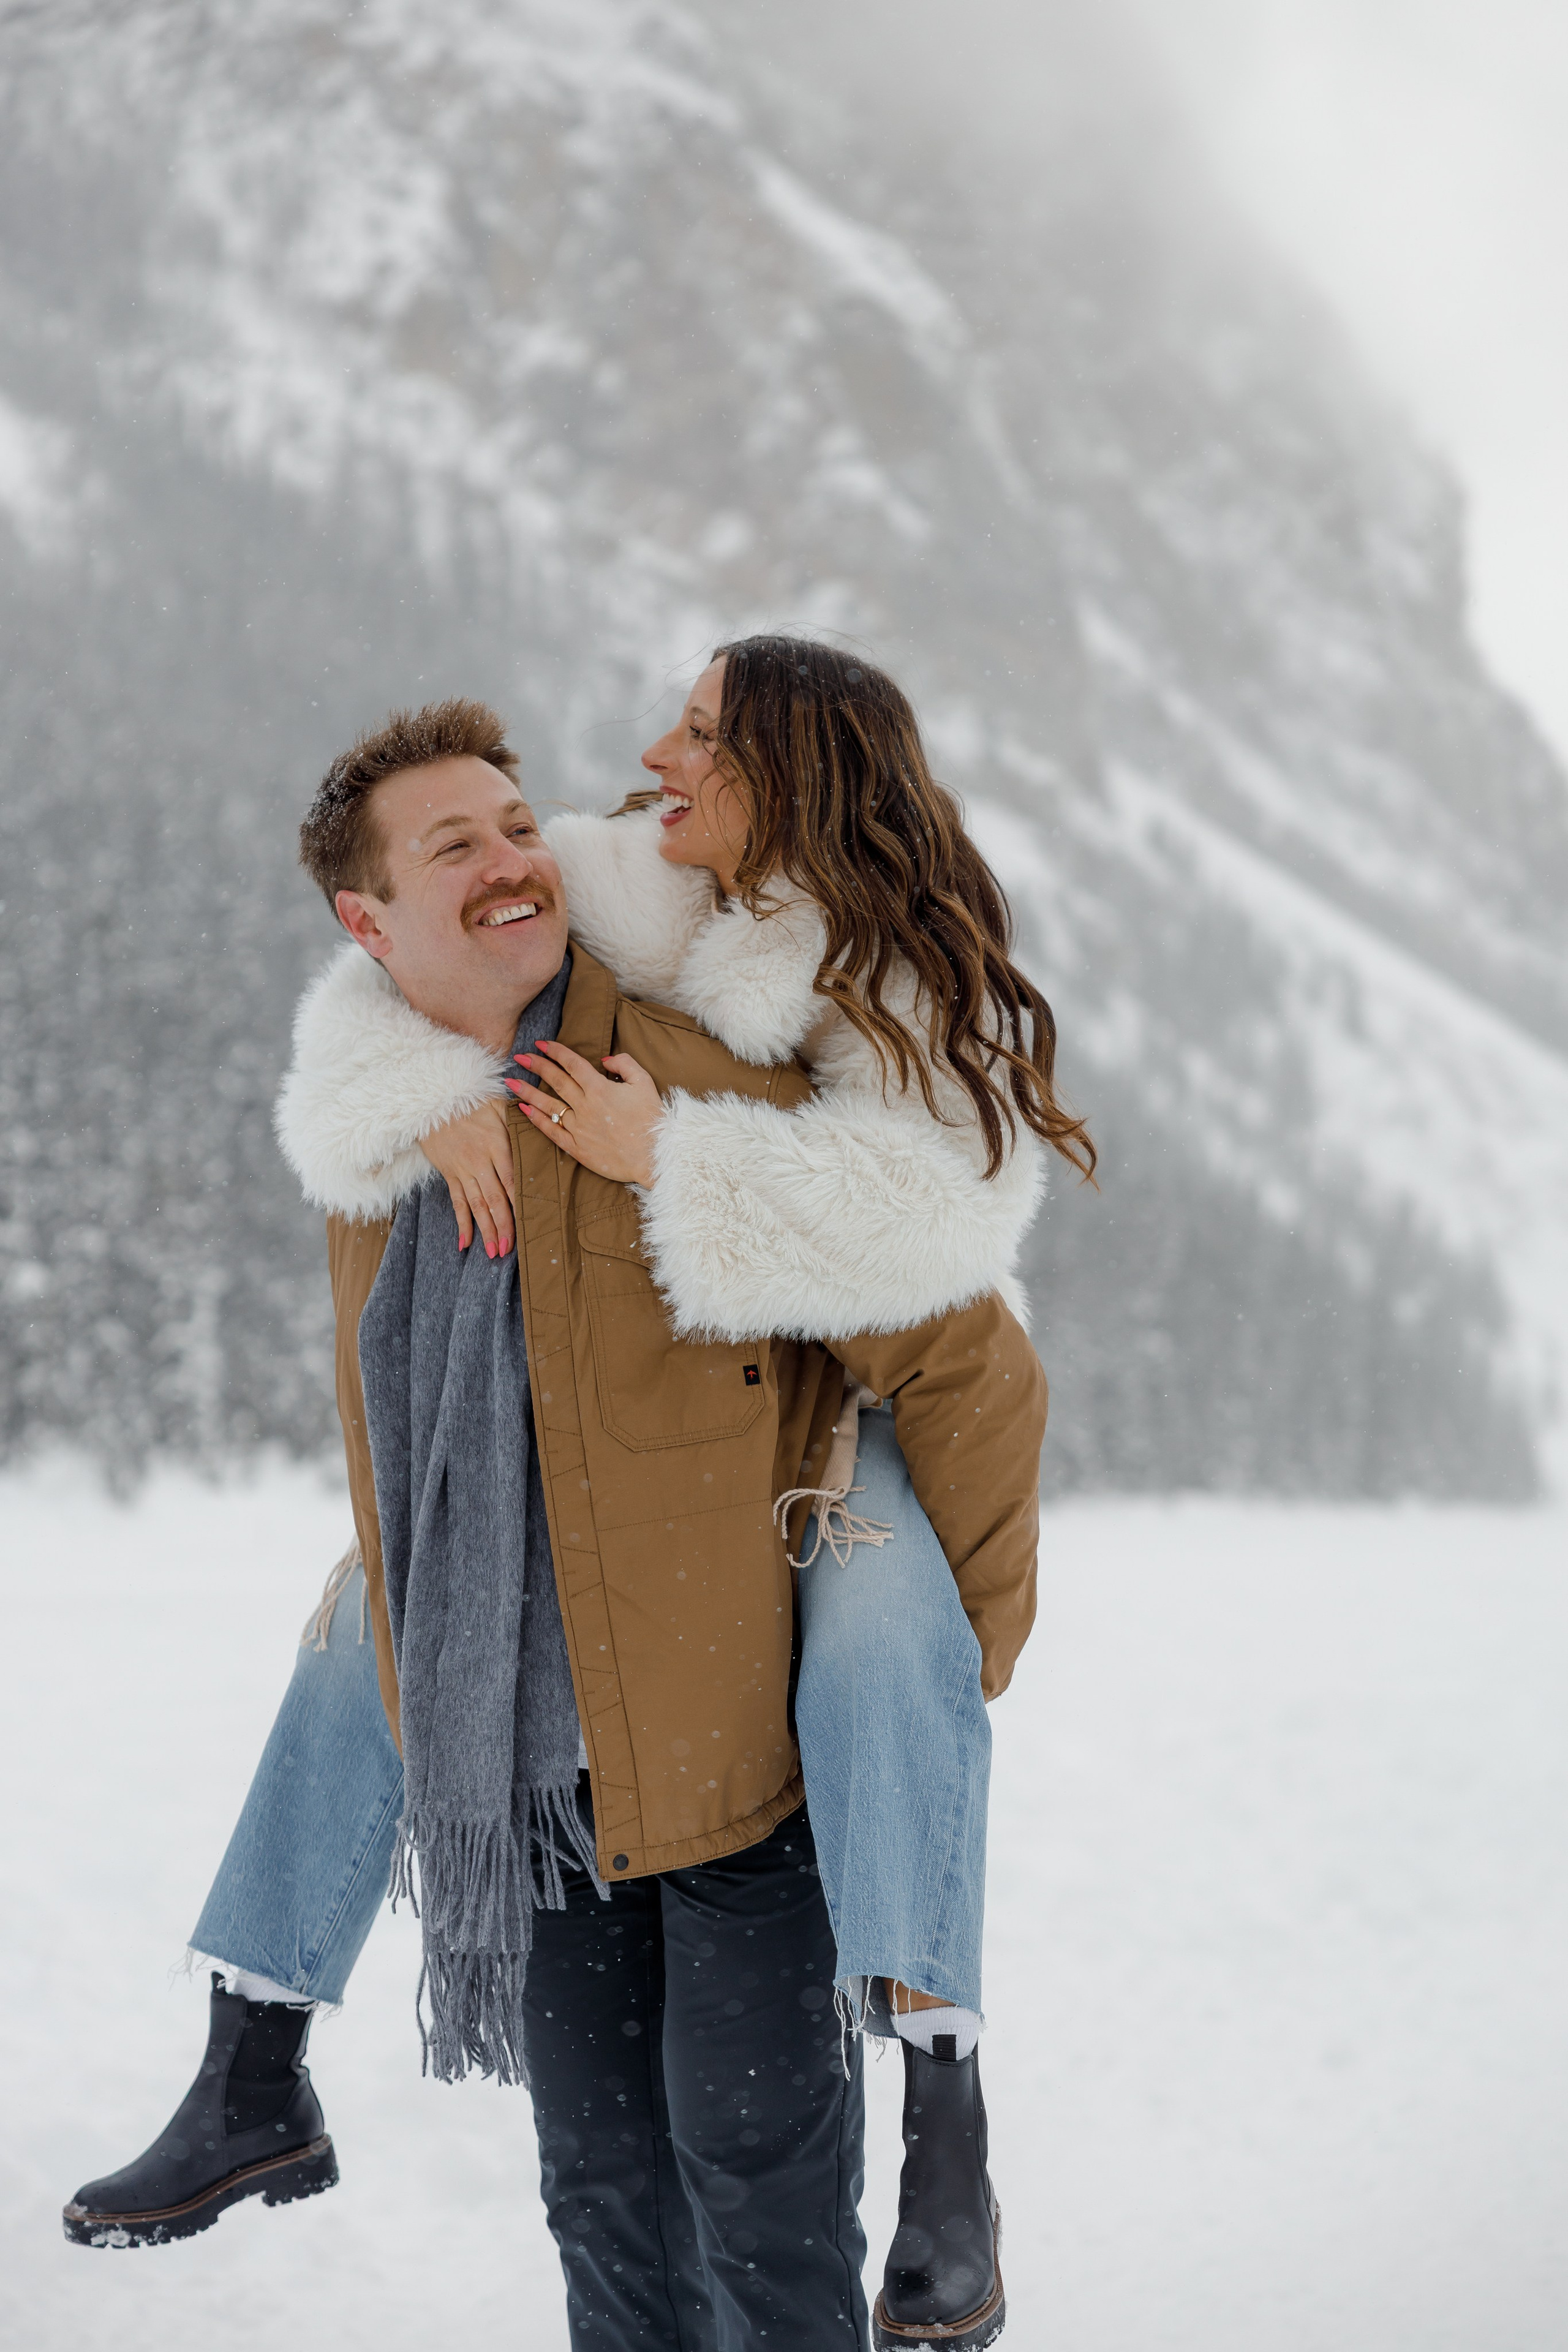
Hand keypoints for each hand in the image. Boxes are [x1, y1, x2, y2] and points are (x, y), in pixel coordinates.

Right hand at [418, 1098, 517, 1255]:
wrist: (432, 1099)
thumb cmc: (470, 1100)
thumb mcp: (498, 1104)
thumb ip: (518, 1120)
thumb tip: (540, 1127)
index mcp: (497, 1145)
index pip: (511, 1180)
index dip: (519, 1205)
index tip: (529, 1224)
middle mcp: (480, 1161)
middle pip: (494, 1199)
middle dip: (504, 1226)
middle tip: (510, 1250)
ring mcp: (463, 1169)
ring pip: (476, 1205)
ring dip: (486, 1230)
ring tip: (494, 1252)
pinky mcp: (449, 1173)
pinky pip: (456, 1202)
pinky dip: (461, 1223)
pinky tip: (465, 1243)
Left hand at [507, 1042, 663, 1186]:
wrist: (654, 1156)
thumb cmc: (652, 1118)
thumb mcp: (645, 1083)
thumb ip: (625, 1064)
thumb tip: (605, 1060)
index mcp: (601, 1088)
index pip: (573, 1064)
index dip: (555, 1052)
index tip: (540, 1044)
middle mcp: (586, 1106)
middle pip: (556, 1081)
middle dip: (536, 1066)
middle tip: (519, 1057)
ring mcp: (579, 1127)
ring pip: (548, 1105)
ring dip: (527, 1091)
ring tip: (510, 1082)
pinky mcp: (577, 1147)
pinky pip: (552, 1131)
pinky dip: (536, 1119)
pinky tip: (523, 1109)